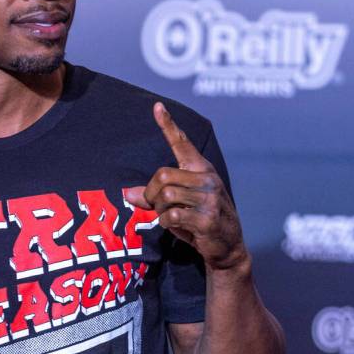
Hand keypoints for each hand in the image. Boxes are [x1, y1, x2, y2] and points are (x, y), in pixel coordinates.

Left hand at [124, 102, 246, 269]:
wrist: (227, 247)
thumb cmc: (199, 220)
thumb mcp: (179, 203)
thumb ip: (153, 195)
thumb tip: (126, 194)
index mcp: (201, 169)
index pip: (182, 143)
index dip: (168, 124)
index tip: (157, 106)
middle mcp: (207, 178)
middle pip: (162, 175)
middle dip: (152, 193)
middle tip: (157, 206)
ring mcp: (209, 198)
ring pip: (166, 195)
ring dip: (159, 209)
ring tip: (170, 217)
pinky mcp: (207, 218)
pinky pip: (171, 215)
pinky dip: (166, 223)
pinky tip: (178, 227)